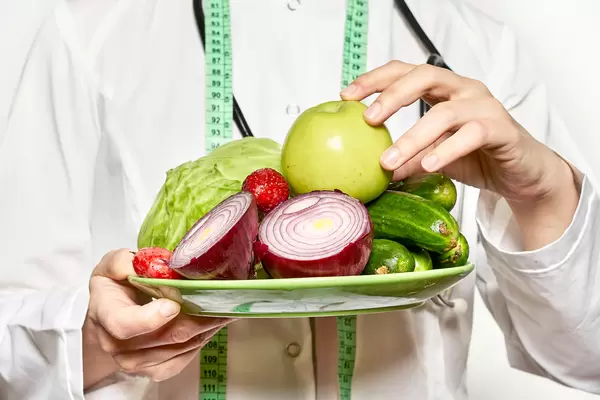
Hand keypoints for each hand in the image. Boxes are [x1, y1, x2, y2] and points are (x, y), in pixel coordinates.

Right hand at [82, 249, 233, 388]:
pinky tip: (212, 321)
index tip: (174, 304)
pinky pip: (186, 357)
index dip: (151, 318)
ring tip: (225, 306)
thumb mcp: (110, 266)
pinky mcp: (156, 370)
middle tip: (223, 298)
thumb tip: (146, 262)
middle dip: (199, 317)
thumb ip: (123, 262)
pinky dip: (203, 338)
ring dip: (207, 326)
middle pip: (166, 336)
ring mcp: (137, 362)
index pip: (124, 325)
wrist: (108, 319)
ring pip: (183, 346)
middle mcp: (119, 345)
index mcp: (106, 314)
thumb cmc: (113, 289)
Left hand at [340, 60, 579, 248]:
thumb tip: (371, 170)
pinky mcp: (502, 129)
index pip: (405, 71)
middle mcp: (464, 90)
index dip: (375, 79)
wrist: (520, 174)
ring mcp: (484, 107)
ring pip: (445, 113)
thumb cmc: (475, 157)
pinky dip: (446, 150)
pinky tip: (427, 165)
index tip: (347, 96)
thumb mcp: (431, 157)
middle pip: (425, 76)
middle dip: (392, 95)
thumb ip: (406, 158)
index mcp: (443, 89)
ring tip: (388, 161)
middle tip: (368, 119)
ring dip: (412, 137)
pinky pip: (471, 135)